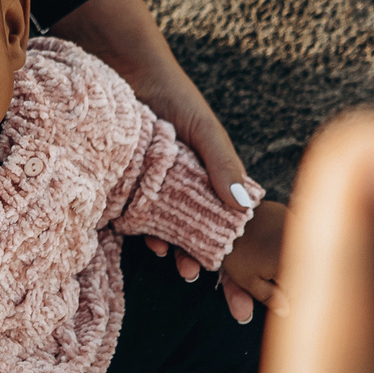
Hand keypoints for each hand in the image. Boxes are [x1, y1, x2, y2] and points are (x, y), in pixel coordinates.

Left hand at [128, 63, 270, 320]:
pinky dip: (147, 234)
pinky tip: (152, 244)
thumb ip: (222, 165)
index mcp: (214, 176)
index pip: (236, 222)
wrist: (118, 70)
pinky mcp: (127, 188)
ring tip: (182, 269)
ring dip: (180, 251)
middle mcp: (188, 187)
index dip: (246, 258)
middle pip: (206, 237)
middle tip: (228, 303)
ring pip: (174, 232)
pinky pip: (139, 220)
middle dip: (217, 269)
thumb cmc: (171, 94)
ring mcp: (158, 190)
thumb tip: (244, 208)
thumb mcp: (202, 129)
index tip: (255, 288)